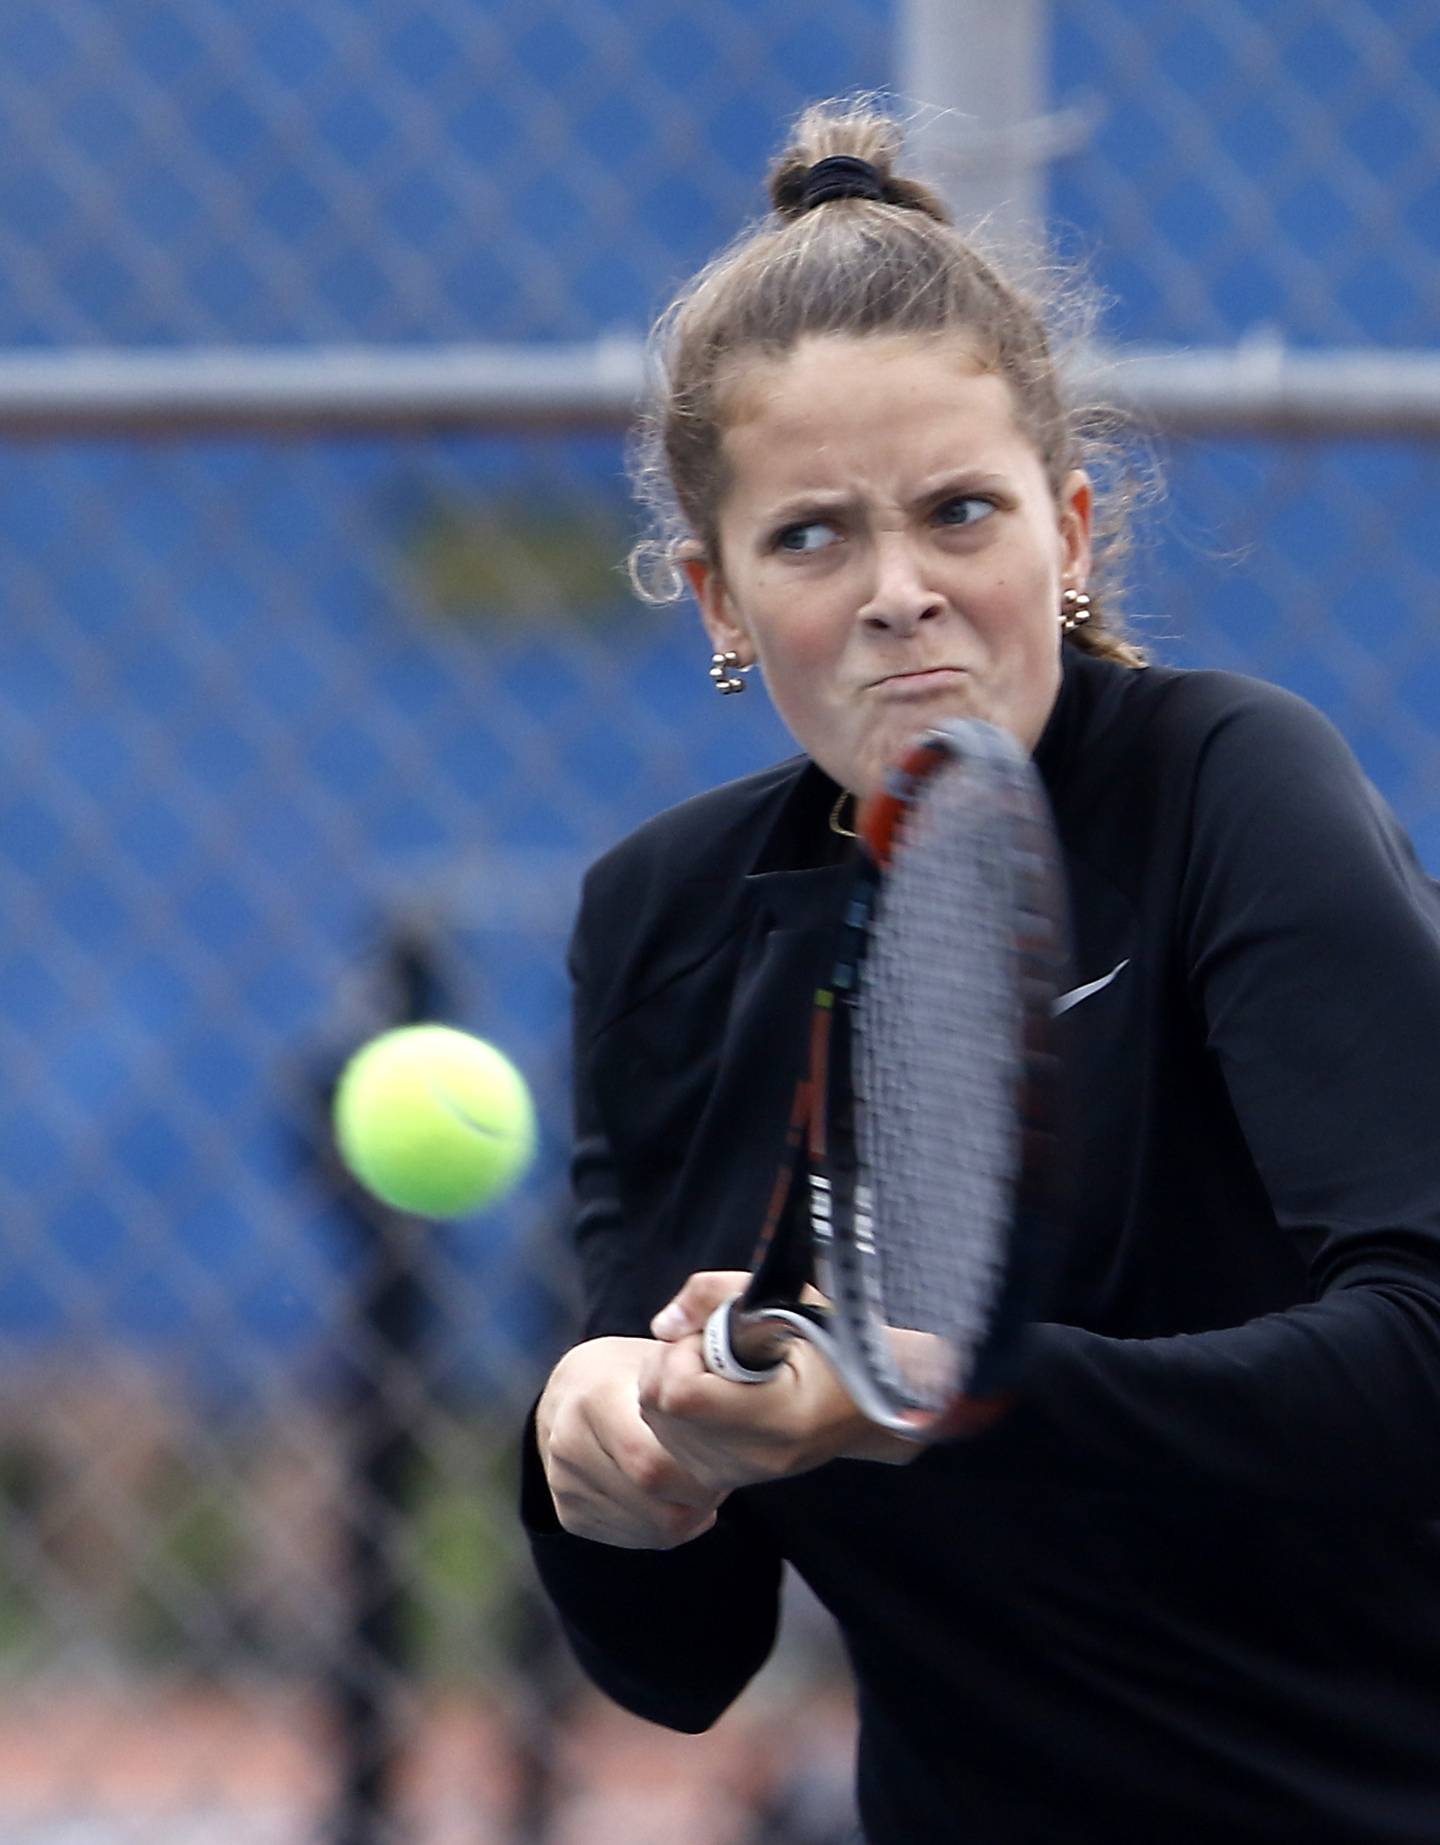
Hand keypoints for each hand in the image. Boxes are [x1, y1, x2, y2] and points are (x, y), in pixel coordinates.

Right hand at [536, 1336, 727, 1549]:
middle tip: (719, 1479)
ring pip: (649, 1529)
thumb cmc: (630, 1371)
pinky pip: (634, 1538)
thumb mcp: (661, 1359)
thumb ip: (695, 1384)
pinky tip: (670, 1496)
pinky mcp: (569, 1512)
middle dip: (700, 1500)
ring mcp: (564, 1482)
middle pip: (655, 1505)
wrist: (572, 1390)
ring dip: (686, 1515)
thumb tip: (737, 1410)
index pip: (653, 1464)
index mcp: (596, 1397)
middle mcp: (570, 1442)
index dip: (698, 1474)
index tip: (723, 1461)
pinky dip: (664, 1526)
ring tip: (695, 1482)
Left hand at [640, 1271, 919, 1488]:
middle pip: (659, 1409)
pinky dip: (677, 1409)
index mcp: (778, 1419)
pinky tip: (714, 1392)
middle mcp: (753, 1459)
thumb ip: (716, 1295)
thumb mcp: (787, 1298)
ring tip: (720, 1369)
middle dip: (673, 1364)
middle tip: (716, 1346)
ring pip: (657, 1425)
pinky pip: (669, 1440)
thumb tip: (664, 1324)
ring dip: (673, 1385)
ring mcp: (737, 1476)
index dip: (682, 1354)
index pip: (680, 1395)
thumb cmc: (835, 1342)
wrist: (867, 1401)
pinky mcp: (724, 1479)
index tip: (713, 1334)